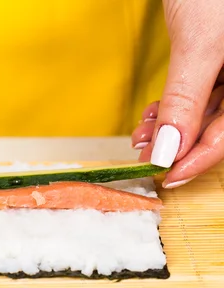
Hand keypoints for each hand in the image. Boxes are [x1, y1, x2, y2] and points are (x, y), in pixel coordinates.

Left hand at [131, 0, 223, 188]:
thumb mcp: (202, 45)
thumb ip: (187, 100)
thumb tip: (168, 150)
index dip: (197, 160)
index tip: (165, 177)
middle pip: (219, 125)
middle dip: (177, 142)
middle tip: (143, 154)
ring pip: (208, 109)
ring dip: (170, 124)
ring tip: (138, 134)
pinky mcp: (221, 56)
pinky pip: (202, 88)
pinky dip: (175, 102)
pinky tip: (150, 114)